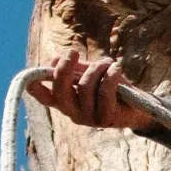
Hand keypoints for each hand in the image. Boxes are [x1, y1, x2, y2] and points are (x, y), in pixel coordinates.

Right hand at [28, 50, 150, 131]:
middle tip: (73, 52)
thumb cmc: (113, 88)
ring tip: (108, 64)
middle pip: (60, 91)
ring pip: (86, 86)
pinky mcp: (107, 118)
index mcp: (67, 102)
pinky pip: (105, 90)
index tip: (29, 77)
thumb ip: (76, 69)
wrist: (141, 106)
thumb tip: (55, 59)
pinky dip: (111, 74)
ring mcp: (90, 118)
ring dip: (97, 68)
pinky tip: (117, 69)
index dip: (34, 88)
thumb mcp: (93, 74)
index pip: (45, 97)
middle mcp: (74, 113)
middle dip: (65, 69)